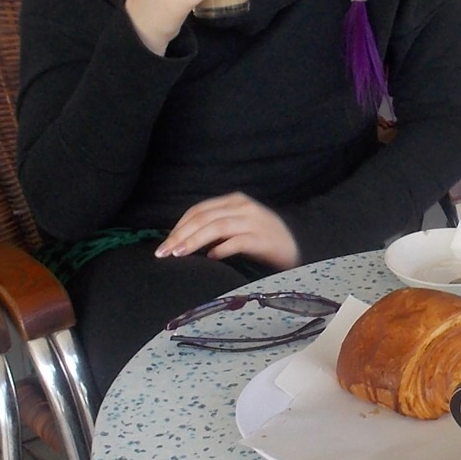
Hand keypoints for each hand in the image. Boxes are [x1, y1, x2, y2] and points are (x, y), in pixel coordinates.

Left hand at [157, 192, 300, 268]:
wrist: (297, 248)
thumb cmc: (263, 241)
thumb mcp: (238, 226)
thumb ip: (216, 228)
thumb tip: (183, 240)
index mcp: (235, 201)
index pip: (199, 210)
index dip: (179, 226)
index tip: (164, 243)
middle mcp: (243, 207)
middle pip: (204, 217)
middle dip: (180, 235)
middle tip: (163, 252)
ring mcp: (255, 222)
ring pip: (217, 227)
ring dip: (194, 241)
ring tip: (179, 254)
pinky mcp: (264, 239)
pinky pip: (238, 242)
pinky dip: (222, 249)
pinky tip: (211, 258)